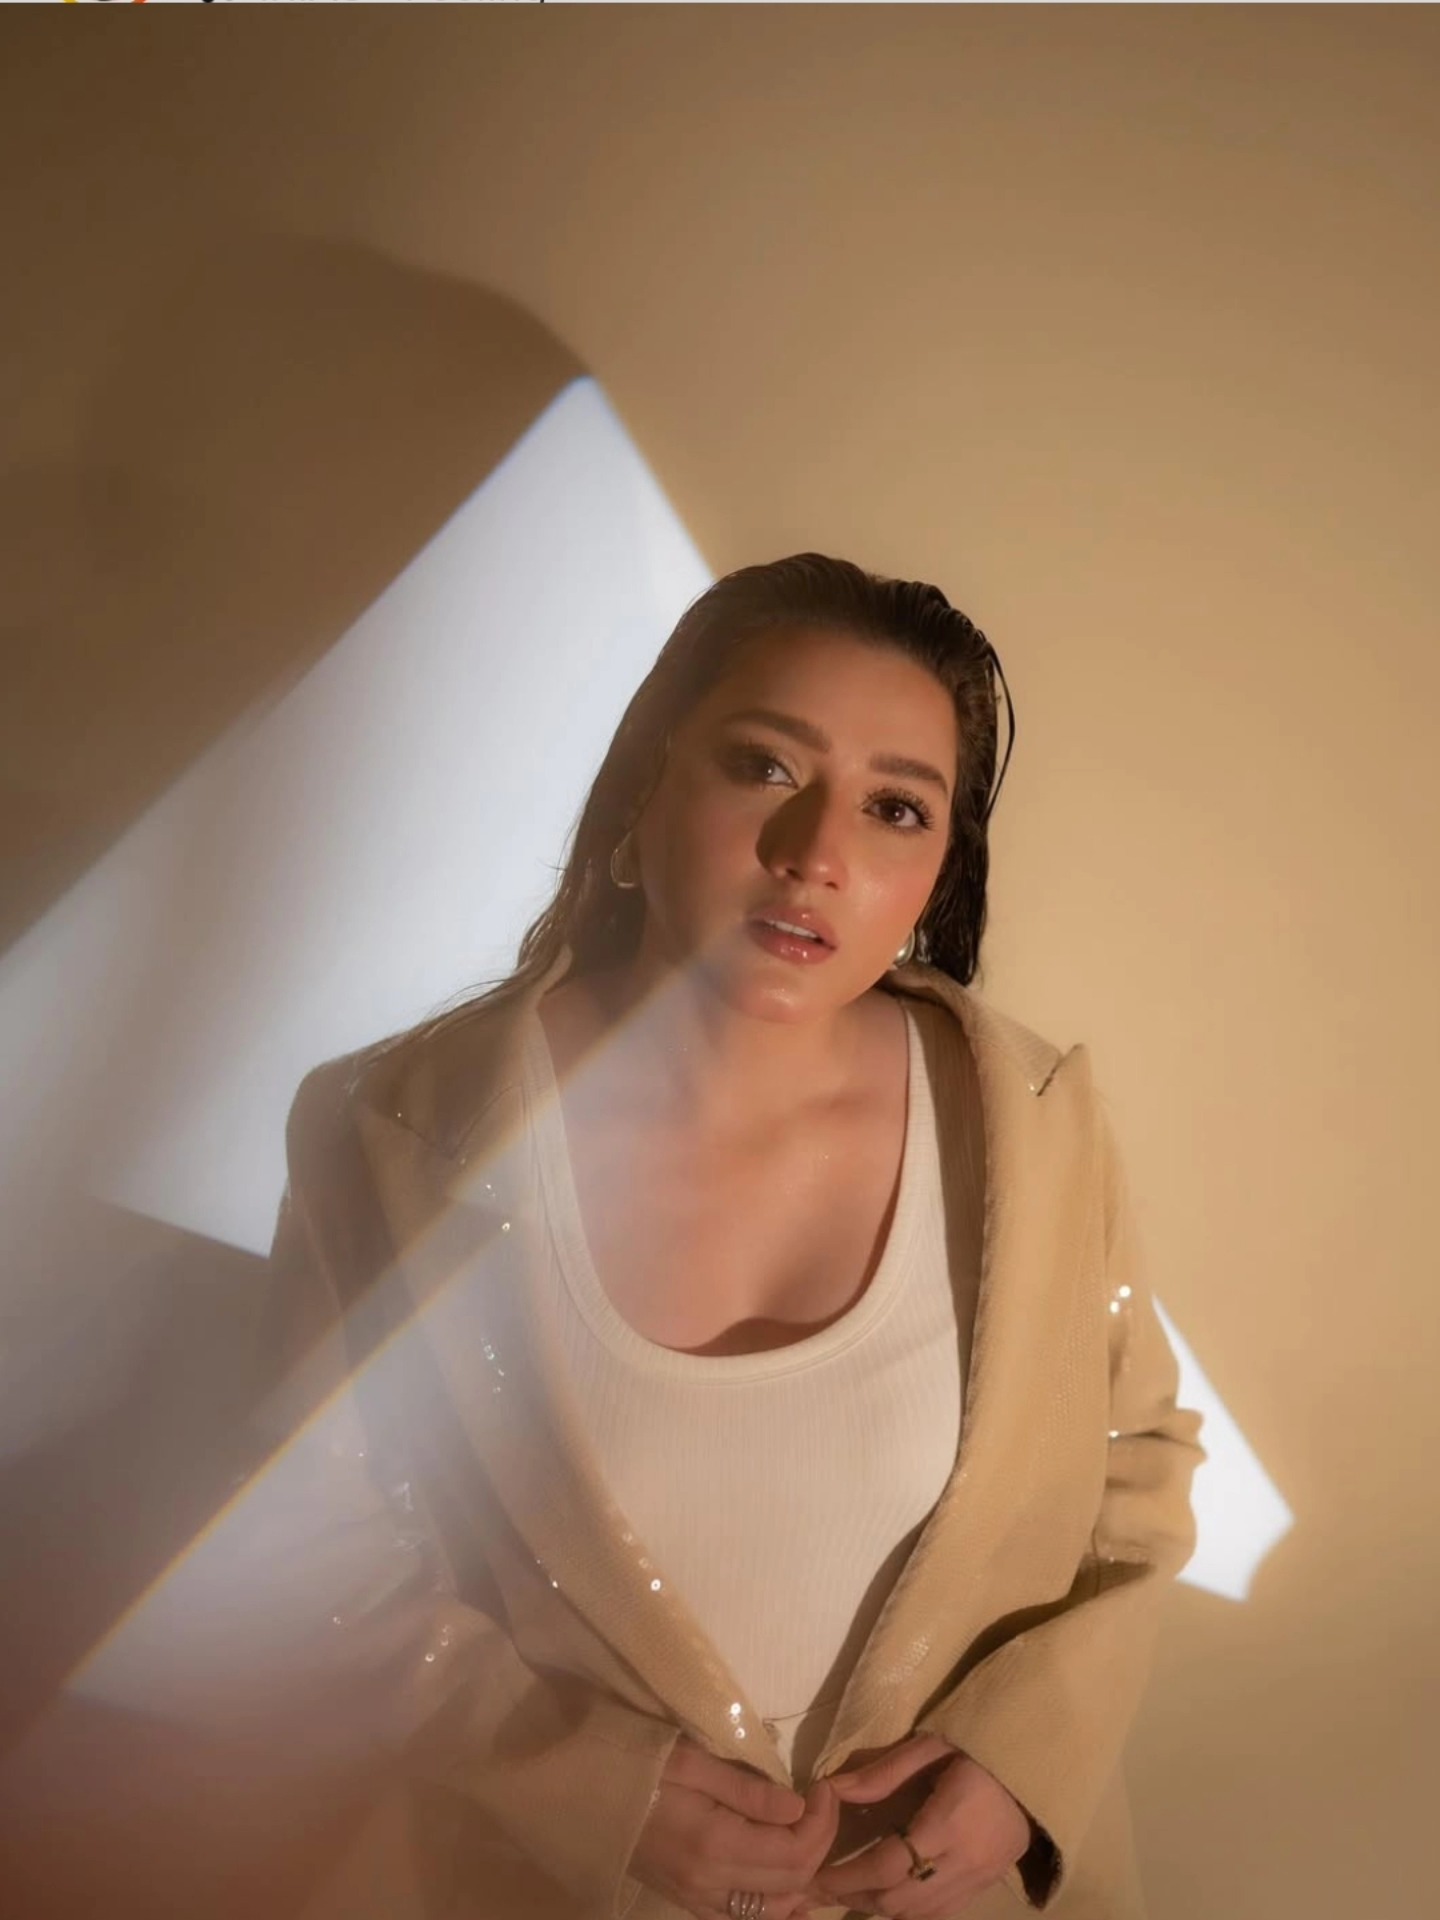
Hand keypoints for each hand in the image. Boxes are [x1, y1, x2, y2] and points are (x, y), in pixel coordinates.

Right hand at [630, 1734, 840, 1919]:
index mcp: (714, 1846)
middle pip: (792, 1883)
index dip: (821, 1822)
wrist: (584, 1796)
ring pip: (773, 1911)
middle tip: (821, 1803)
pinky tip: (788, 1885)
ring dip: (801, 1877)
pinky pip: (744, 1918)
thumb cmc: (638, 1765)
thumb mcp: (693, 1762)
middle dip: (819, 1844)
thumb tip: (799, 1807)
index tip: (824, 1787)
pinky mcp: (689, 1903)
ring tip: (807, 1833)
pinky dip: (775, 1904)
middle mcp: (710, 1886)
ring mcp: (698, 1901)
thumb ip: (748, 1789)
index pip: (794, 1852)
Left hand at [807, 1734, 1031, 1916]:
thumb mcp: (931, 1746)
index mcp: (949, 1822)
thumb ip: (883, 1773)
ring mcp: (980, 1880)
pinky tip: (892, 1895)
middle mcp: (965, 1861)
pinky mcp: (989, 1886)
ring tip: (852, 1890)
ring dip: (881, 1907)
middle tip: (824, 1885)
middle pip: (899, 1900)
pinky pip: (942, 1914)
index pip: (888, 1865)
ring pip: (919, 1915)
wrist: (1036, 1766)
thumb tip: (832, 1789)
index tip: (815, 1878)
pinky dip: (911, 1912)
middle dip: (857, 1895)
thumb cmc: (978, 1746)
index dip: (847, 1877)